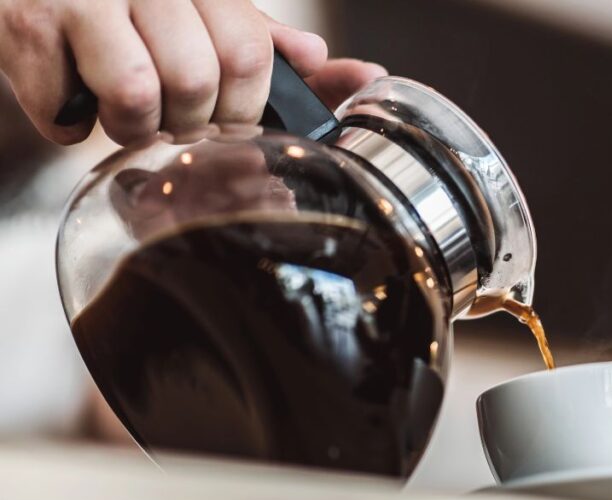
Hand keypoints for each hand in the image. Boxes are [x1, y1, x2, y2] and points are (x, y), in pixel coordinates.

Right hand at [0, 0, 385, 144]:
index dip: (244, 105)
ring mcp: (83, 0)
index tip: (229, 119)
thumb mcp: (197, 12)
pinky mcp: (28, 24)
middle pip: (197, 80)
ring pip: (136, 92)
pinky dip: (68, 126)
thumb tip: (333, 65)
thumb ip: (259, 40)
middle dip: (187, 121)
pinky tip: (71, 100)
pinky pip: (66, 110)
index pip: (248, 53)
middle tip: (168, 117)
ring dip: (129, 127)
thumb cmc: (120, 7)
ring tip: (120, 112)